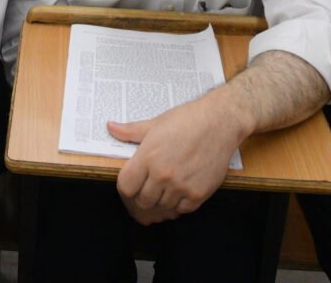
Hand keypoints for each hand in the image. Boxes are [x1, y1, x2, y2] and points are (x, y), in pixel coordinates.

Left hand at [107, 95, 246, 224]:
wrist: (219, 122)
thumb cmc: (187, 120)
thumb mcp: (155, 124)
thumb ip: (130, 131)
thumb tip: (110, 127)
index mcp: (148, 157)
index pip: (126, 187)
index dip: (126, 188)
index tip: (132, 185)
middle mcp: (163, 175)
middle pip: (142, 201)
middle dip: (143, 196)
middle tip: (149, 189)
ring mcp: (181, 186)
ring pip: (162, 208)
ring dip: (162, 201)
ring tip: (166, 189)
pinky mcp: (198, 194)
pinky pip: (182, 210)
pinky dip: (179, 204)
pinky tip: (180, 192)